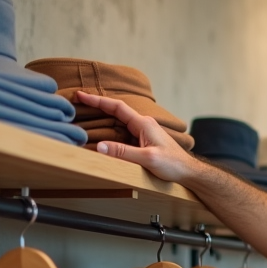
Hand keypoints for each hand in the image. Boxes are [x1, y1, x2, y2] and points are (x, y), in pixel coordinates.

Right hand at [75, 91, 197, 183]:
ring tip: (85, 114)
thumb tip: (100, 146)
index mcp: (144, 124)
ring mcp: (144, 132)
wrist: (188, 172)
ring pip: (119, 121)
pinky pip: (123, 131)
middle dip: (97, 105)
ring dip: (103, 117)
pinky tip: (102, 132)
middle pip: (116, 111)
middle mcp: (144, 124)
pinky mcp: (144, 141)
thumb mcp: (147, 159)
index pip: (117, 107)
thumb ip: (124, 152)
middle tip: (78, 102)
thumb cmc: (173, 165)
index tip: (81, 95)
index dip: (98, 100)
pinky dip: (110, 129)